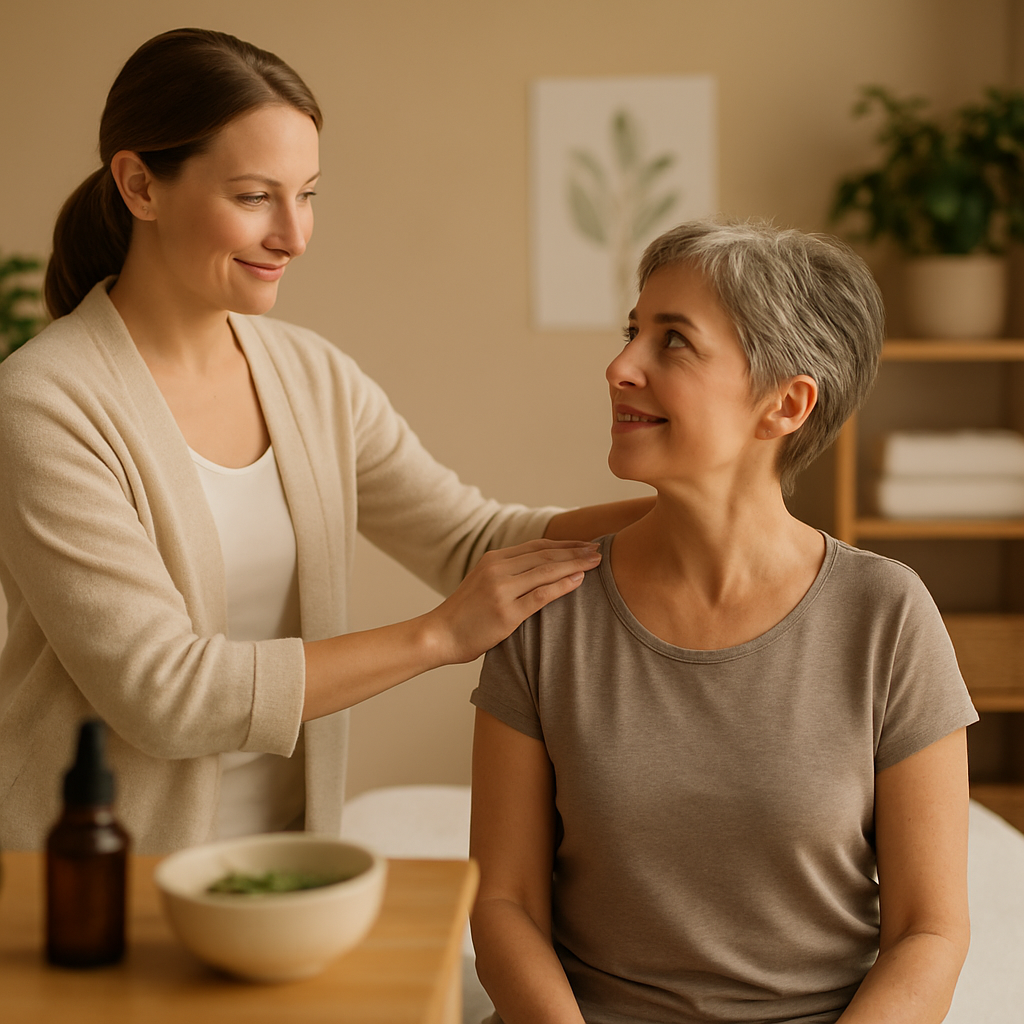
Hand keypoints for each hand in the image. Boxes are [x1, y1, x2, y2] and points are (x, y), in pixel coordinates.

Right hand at [424, 539, 600, 664]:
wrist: (438, 635)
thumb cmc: (464, 616)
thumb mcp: (482, 584)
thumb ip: (506, 576)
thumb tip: (538, 573)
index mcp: (492, 559)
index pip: (536, 546)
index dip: (564, 544)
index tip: (584, 545)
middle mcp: (497, 569)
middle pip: (545, 554)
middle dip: (575, 551)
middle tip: (599, 550)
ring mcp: (501, 590)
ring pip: (546, 570)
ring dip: (575, 564)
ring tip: (596, 562)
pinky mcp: (505, 612)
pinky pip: (540, 595)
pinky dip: (562, 586)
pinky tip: (579, 581)